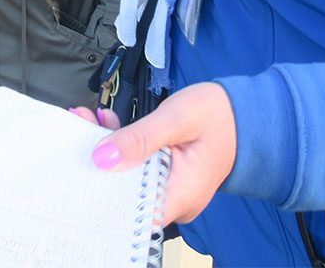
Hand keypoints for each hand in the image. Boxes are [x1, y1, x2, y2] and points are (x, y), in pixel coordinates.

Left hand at [85, 82, 237, 224]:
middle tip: (79, 124)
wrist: (247, 113)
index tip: (77, 164)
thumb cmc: (220, 115)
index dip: (101, 194)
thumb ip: (140, 139)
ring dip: (107, 146)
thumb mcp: (177, 119)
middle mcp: (174, 199)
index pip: (131, 212)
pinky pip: (137, 163)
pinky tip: (108, 120)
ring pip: (127, 173)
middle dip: (98, 159)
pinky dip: (121, 142)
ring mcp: (170, 187)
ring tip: (88, 116)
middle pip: (124, 190)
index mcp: (181, 195)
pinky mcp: (165, 172)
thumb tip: (102, 158)